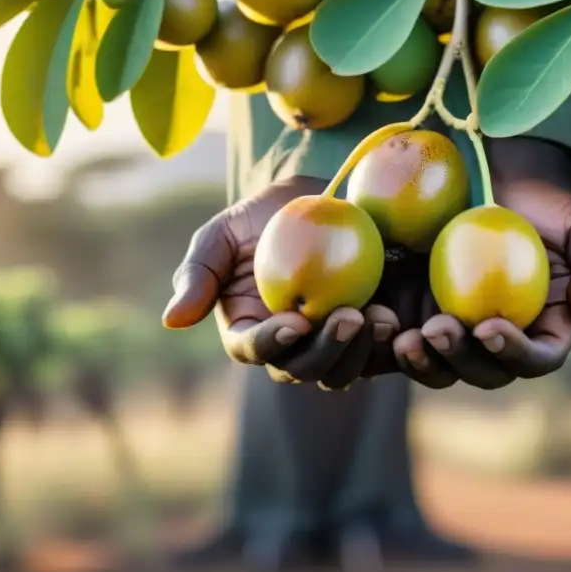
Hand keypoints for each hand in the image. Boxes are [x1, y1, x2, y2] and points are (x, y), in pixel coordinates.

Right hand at [162, 177, 415, 390]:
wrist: (330, 200)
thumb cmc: (269, 215)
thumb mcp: (226, 232)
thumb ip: (199, 272)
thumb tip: (172, 320)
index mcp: (249, 330)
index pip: (253, 349)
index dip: (270, 343)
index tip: (293, 322)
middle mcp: (290, 348)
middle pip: (302, 369)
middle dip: (326, 349)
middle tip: (349, 317)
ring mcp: (332, 346)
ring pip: (342, 371)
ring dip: (360, 351)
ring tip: (380, 318)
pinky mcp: (371, 338)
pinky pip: (379, 356)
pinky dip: (388, 346)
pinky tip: (399, 320)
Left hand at [393, 140, 570, 389]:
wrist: (493, 180)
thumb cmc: (544, 203)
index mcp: (545, 329)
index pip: (538, 359)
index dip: (515, 353)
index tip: (490, 326)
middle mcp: (502, 341)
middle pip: (486, 373)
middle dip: (461, 359)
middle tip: (438, 327)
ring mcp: (459, 332)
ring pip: (441, 370)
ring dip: (423, 363)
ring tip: (406, 338)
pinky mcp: (418, 317)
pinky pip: (403, 346)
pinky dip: (388, 345)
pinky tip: (378, 323)